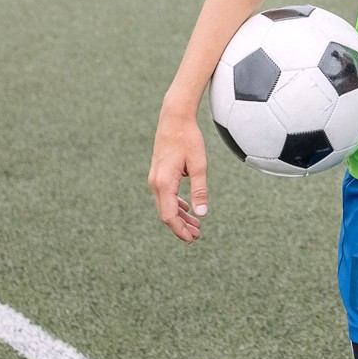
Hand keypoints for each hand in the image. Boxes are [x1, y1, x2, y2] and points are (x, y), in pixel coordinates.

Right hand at [149, 107, 209, 242]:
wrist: (174, 119)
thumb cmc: (188, 140)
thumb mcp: (199, 165)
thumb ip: (200, 191)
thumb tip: (202, 214)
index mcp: (164, 183)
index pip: (169, 215)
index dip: (180, 230)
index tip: (192, 239)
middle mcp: (155, 183)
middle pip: (166, 213)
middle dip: (181, 227)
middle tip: (197, 236)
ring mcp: (155, 179)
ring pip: (166, 206)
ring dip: (180, 217)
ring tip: (196, 226)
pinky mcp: (158, 175)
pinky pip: (165, 196)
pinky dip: (176, 206)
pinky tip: (188, 210)